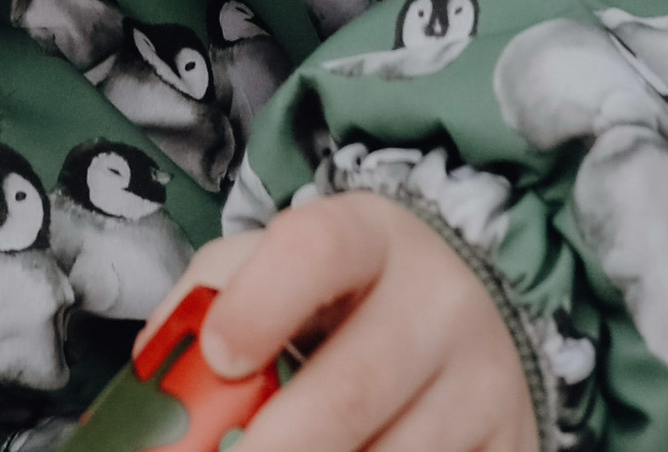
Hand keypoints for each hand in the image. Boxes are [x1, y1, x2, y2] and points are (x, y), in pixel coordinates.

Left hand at [152, 206, 534, 451]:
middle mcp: (440, 303)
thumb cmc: (350, 291)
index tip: (217, 355)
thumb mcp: (289, 259)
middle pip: (349, 390)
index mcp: (373, 237)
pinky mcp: (513, 444)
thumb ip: (216, 293)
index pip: (317, 247)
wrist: (475, 302)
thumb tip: (154, 374)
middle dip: (275, 447)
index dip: (260, 303)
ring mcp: (485, 382)